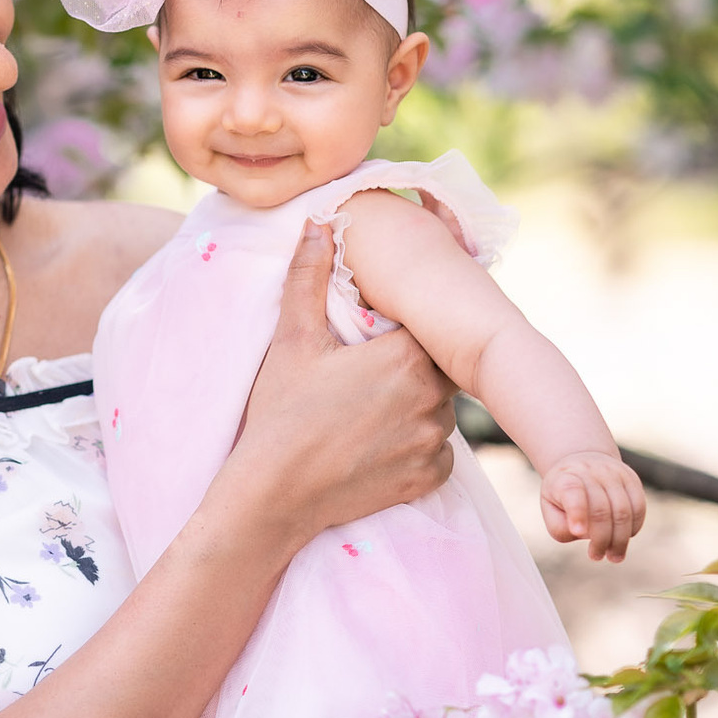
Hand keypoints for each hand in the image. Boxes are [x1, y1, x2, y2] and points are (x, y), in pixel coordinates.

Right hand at [221, 218, 457, 547]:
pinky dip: (418, 445)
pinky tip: (380, 442)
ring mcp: (434, 441)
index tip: (384, 332)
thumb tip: (318, 223)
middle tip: (375, 370)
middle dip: (416, 365)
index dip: (410, 327)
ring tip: (374, 408)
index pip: (431, 326)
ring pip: (441, 409)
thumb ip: (309, 276)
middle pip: (440, 367)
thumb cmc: (281, 413)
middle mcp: (432, 398)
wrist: (275, 495)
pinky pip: (439, 451)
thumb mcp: (292, 340)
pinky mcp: (429, 477)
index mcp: (406, 357)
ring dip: (419, 405)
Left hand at [540, 448, 646, 561]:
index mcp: (565, 478)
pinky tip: (624, 539)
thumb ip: (560, 527)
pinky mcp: (631, 478)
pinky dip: (633, 528)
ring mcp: (613, 472)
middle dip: (601, 540)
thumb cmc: (563, 495)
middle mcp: (590, 471)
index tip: (578, 532)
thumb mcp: (551, 510)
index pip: (573, 492)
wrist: (581, 462)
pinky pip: (639, 508)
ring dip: (620, 540)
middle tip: (597, 556)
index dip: (577, 513)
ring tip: (613, 556)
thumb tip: (582, 534)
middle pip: (601, 510)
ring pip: (623, 511)